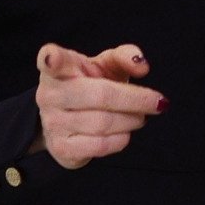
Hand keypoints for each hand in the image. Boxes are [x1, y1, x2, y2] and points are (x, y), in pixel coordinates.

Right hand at [31, 43, 166, 169]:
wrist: (68, 120)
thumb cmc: (89, 85)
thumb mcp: (104, 66)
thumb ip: (124, 57)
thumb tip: (141, 65)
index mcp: (56, 68)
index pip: (50, 60)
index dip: (50, 59)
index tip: (52, 57)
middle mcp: (49, 94)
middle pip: (100, 95)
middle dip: (135, 99)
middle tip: (155, 102)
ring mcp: (52, 122)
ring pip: (103, 123)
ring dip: (131, 120)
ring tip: (140, 116)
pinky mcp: (61, 147)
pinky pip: (100, 145)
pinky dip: (121, 139)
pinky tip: (125, 132)